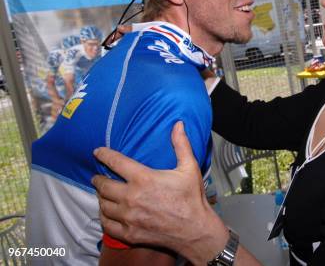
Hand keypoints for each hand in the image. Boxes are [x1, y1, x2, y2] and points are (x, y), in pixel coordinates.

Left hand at [92, 122, 227, 264]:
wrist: (195, 229)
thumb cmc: (192, 198)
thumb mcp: (189, 168)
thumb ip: (181, 145)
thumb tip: (178, 124)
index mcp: (144, 178)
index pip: (115, 162)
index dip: (104, 155)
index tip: (97, 152)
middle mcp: (131, 197)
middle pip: (103, 185)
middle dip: (98, 179)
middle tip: (98, 177)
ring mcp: (128, 217)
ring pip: (103, 205)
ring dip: (101, 197)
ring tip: (103, 194)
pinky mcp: (129, 233)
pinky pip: (107, 224)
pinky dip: (104, 216)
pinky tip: (107, 212)